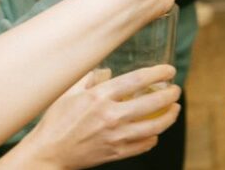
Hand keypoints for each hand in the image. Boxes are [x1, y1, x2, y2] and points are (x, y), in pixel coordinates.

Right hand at [18, 66, 180, 169]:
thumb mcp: (69, 93)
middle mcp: (110, 115)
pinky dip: (154, 137)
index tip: (169, 70)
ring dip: (170, 117)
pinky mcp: (116, 153)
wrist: (48, 153)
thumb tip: (107, 70)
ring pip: (154, 127)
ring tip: (174, 109)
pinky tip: (155, 131)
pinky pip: (144, 145)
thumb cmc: (55, 122)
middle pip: (153, 103)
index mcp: (99, 96)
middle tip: (176, 90)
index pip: (137, 80)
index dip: (158, 73)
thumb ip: (90, 78)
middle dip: (170, 94)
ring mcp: (115, 136)